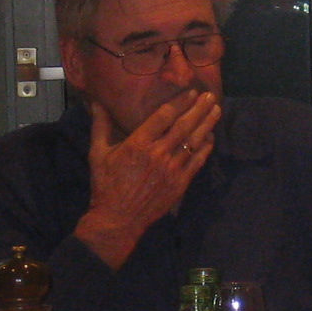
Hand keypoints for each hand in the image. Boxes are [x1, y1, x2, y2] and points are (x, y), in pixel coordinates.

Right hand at [74, 93, 219, 266]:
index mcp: (138, 143)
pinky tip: (211, 137)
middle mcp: (158, 154)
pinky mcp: (179, 184)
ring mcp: (171, 170)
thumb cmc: (106, 185)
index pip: (164, 116)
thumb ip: (100, 125)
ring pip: (193, 142)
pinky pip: (196, 162)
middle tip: (210, 95)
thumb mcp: (98, 153)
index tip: (190, 92)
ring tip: (216, 110)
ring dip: (206, 124)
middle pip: (183, 126)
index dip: (179, 102)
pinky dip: (205, 149)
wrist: (118, 219)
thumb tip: (95, 102)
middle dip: (198, 109)